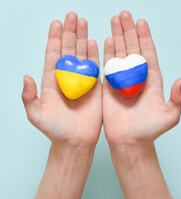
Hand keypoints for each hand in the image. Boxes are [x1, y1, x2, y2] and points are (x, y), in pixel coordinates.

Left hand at [22, 12, 101, 147]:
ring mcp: (82, 81)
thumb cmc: (55, 130)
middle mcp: (67, 77)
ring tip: (84, 22)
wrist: (75, 142)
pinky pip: (97, 67)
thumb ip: (29, 96)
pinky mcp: (96, 88)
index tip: (57, 23)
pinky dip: (97, 54)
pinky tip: (96, 41)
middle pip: (69, 49)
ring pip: (83, 54)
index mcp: (52, 80)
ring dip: (83, 38)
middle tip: (73, 16)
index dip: (55, 38)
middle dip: (71, 31)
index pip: (54, 54)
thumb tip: (25, 78)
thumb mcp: (36, 114)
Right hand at [102, 11, 180, 146]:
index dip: (145, 37)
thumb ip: (177, 99)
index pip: (148, 53)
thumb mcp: (170, 116)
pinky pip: (108, 66)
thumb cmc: (151, 131)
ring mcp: (123, 80)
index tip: (141, 22)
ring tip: (115, 20)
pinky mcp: (110, 87)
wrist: (131, 142)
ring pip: (120, 53)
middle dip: (129, 30)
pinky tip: (105, 39)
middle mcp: (138, 77)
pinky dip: (107, 52)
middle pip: (133, 47)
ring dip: (117, 36)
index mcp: (152, 80)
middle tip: (124, 14)